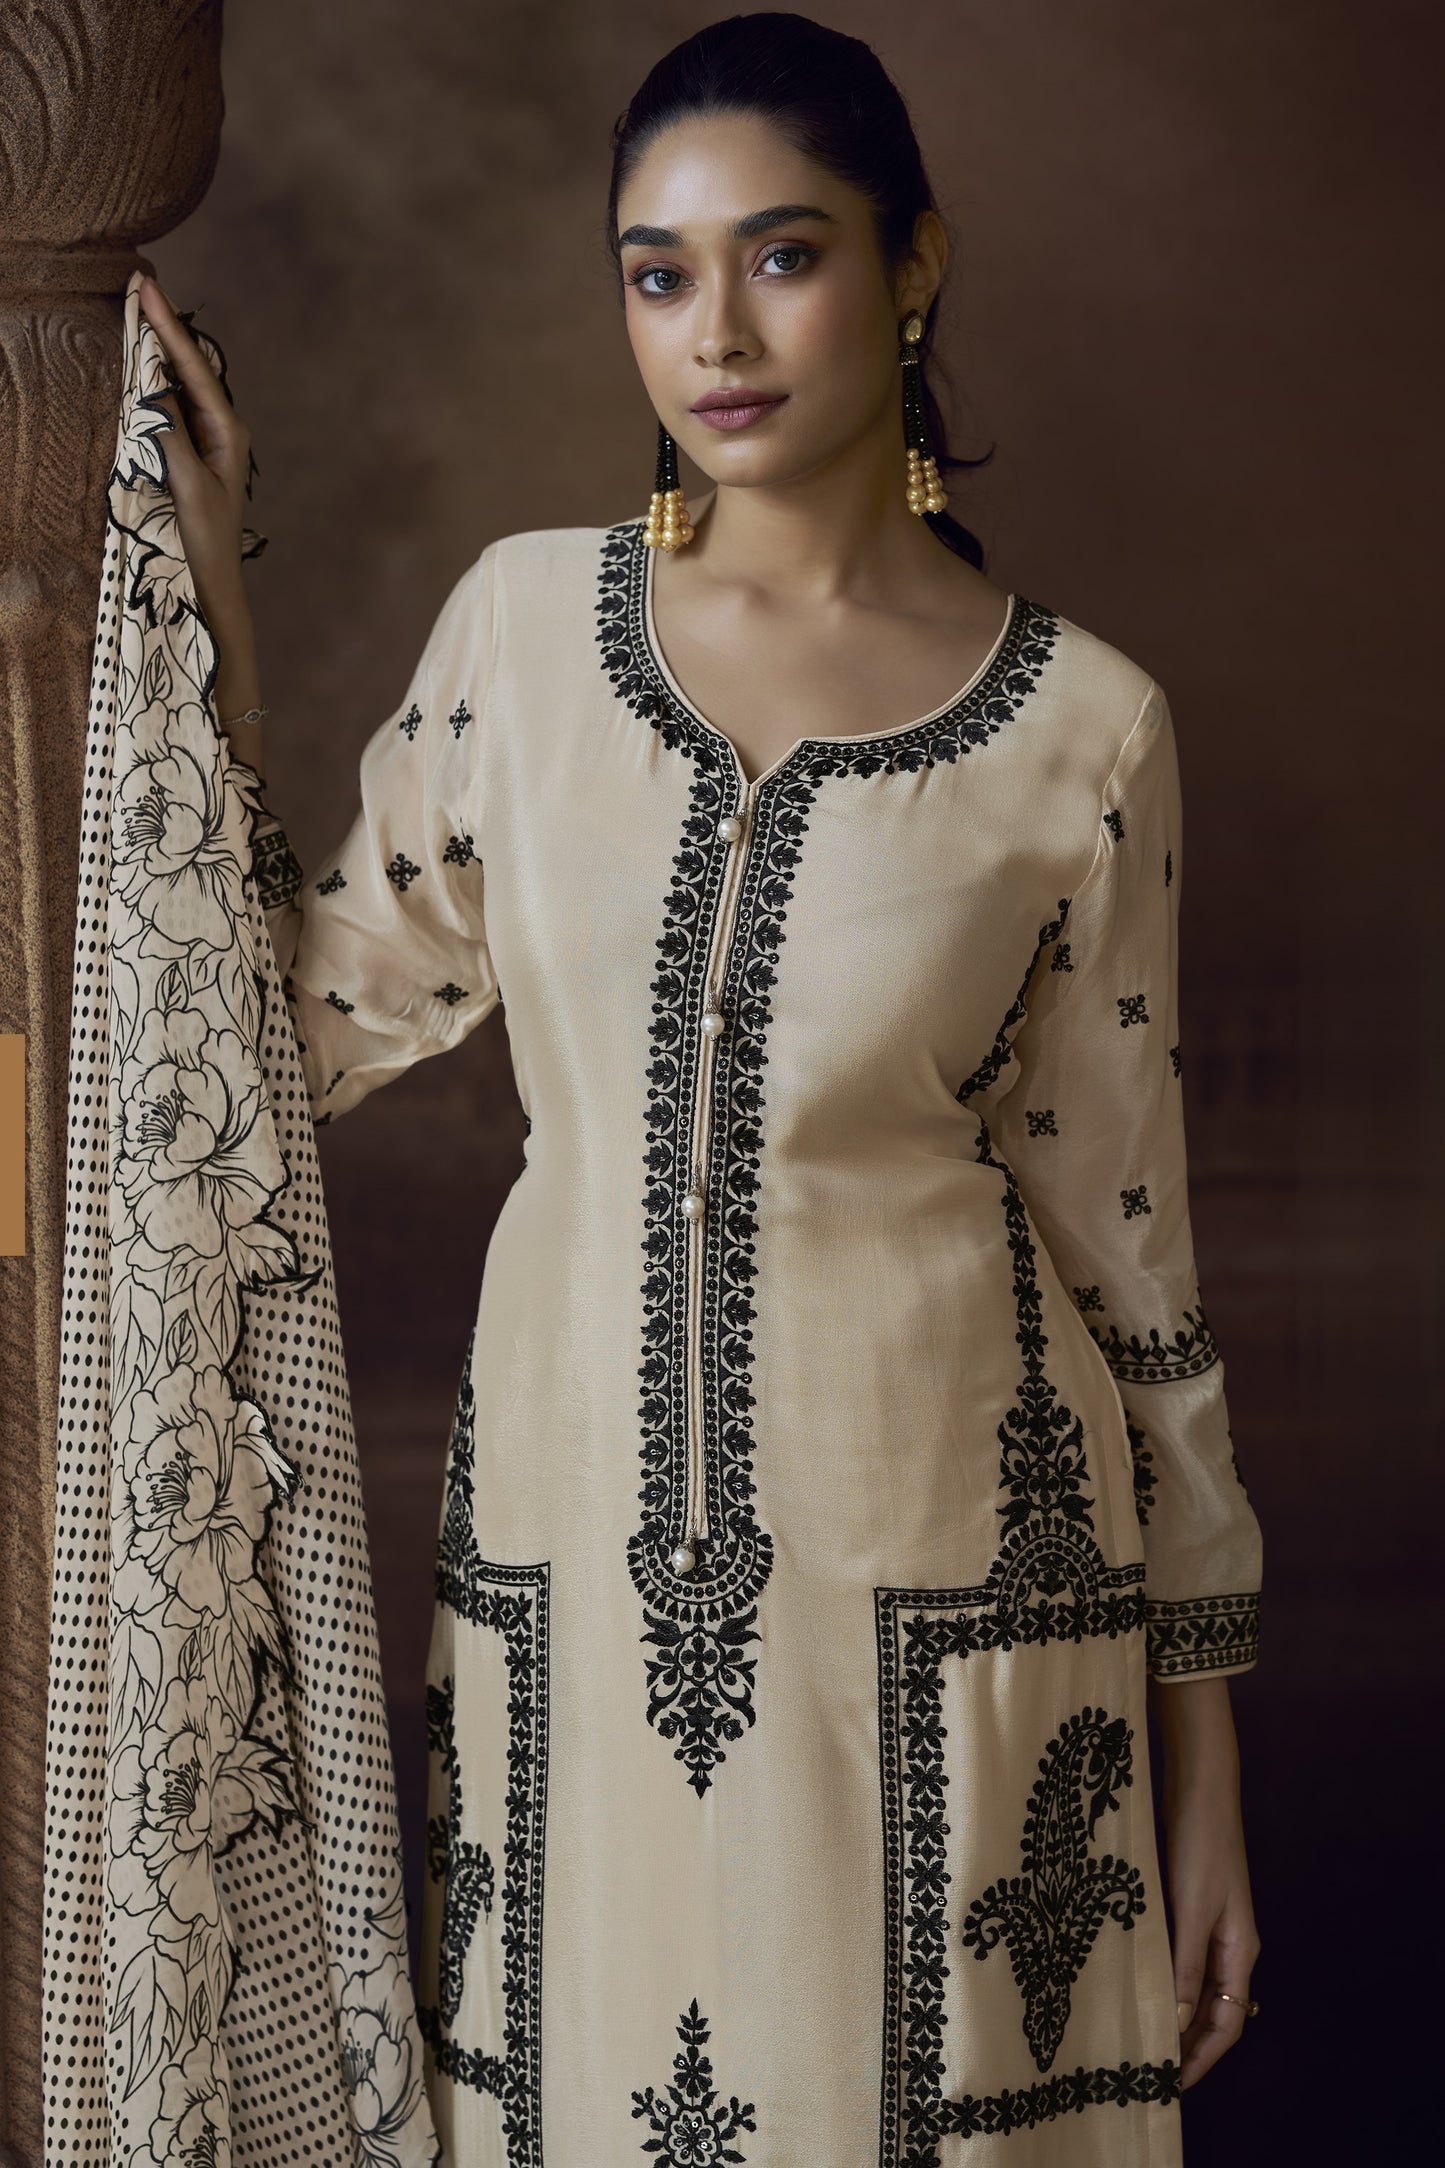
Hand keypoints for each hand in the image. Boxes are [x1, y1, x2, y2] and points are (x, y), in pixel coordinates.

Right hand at [136, 274, 255, 640]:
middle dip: (163, 325)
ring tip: (138, 307)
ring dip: (158, 347)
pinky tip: (140, 358)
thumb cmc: (204, 539)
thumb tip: (153, 388)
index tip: (147, 287)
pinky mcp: (190, 450)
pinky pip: (170, 404)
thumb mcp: (188, 485)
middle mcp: (221, 427)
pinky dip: (153, 378)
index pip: (193, 367)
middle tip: (140, 282)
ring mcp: (206, 438)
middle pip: (187, 365)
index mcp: (228, 429)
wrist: (211, 581)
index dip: (167, 326)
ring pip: (178, 381)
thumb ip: (171, 435)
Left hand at [1152, 1675, 1260, 2088]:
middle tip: (1144, 2070)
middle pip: (1211, 2012)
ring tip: (1134, 2038)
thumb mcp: (1191, 1909)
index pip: (1228, 2025)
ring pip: (1192, 1987)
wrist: (1199, 1786)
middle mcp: (1228, 1946)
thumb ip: (1185, 1965)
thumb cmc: (1201, 1844)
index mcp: (1239, 1952)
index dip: (1200, 2059)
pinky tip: (1130, 1984)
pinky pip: (1176, 1959)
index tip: (1169, 2085)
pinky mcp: (1187, 1907)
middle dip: (1184, 2044)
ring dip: (1169, 2013)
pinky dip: (1159, 1978)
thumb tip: (1176, 2022)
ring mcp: (1208, 1927)